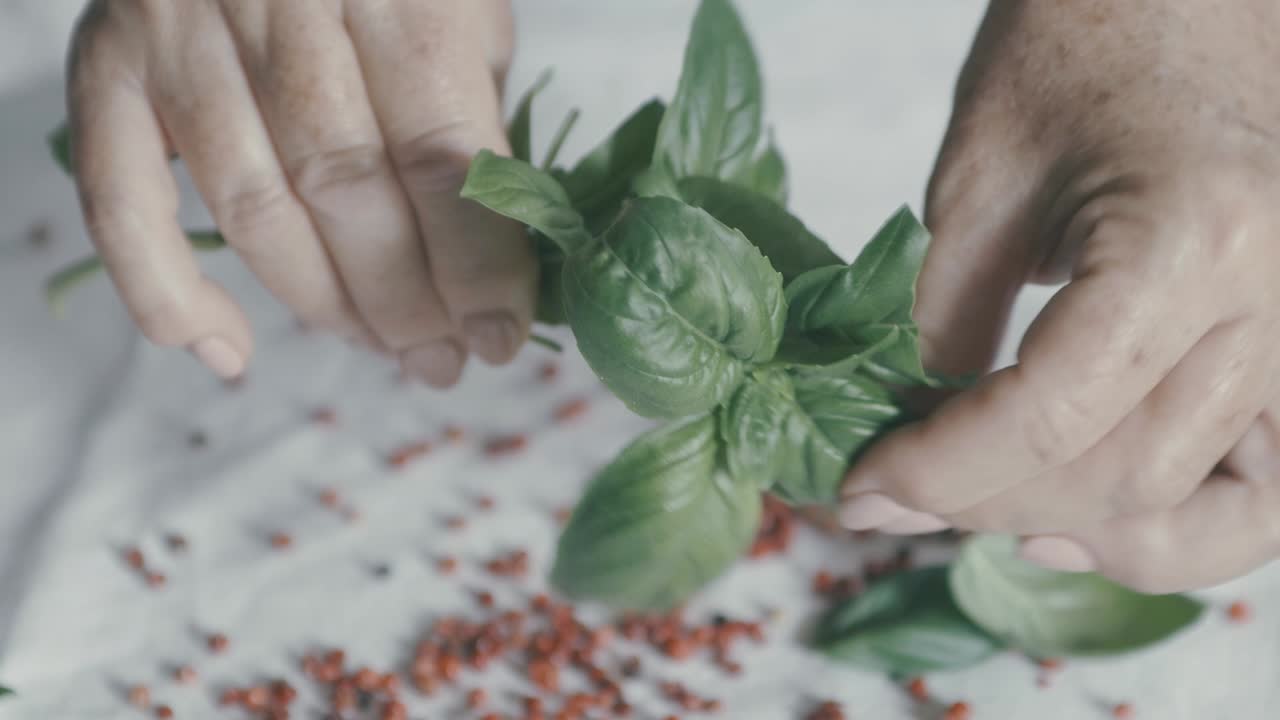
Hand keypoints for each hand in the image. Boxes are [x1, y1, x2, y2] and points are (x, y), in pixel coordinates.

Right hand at [65, 0, 534, 385]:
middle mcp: (280, 0)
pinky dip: (166, 293)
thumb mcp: (462, 11)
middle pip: (344, 188)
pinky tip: (226, 350)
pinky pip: (123, 201)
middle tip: (444, 359)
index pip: (439, 152)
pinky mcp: (109, 62)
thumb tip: (493, 256)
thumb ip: (473, 117)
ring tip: (385, 349)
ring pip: (254, 209)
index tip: (501, 334)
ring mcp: (181, 31)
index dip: (475, 263)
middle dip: (406, 300)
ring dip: (325, 306)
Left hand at [840, 0, 1279, 591]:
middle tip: (891, 489)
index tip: (860, 489)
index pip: (1047, 417)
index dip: (935, 471)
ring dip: (1062, 522)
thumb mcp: (980, 185)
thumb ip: (946, 324)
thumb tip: (911, 445)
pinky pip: (1257, 500)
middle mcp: (1278, 304)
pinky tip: (1071, 524)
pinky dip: (1167, 533)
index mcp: (1190, 241)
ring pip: (1191, 514)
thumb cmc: (1084, 45)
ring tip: (975, 500)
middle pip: (1115, 480)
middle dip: (981, 501)